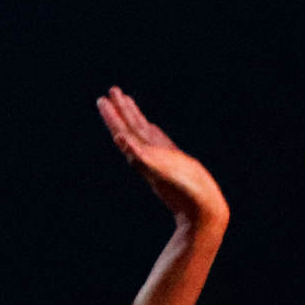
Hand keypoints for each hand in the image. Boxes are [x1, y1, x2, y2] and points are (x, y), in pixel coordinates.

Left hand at [96, 88, 223, 234]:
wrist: (201, 213)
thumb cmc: (185, 194)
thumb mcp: (161, 173)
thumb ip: (140, 156)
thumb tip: (120, 139)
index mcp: (143, 156)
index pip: (124, 131)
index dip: (113, 116)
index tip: (102, 100)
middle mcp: (150, 156)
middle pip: (131, 128)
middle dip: (120, 110)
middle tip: (110, 91)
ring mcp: (162, 158)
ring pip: (144, 132)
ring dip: (133, 116)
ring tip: (125, 100)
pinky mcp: (175, 161)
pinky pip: (160, 141)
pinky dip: (152, 130)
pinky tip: (150, 126)